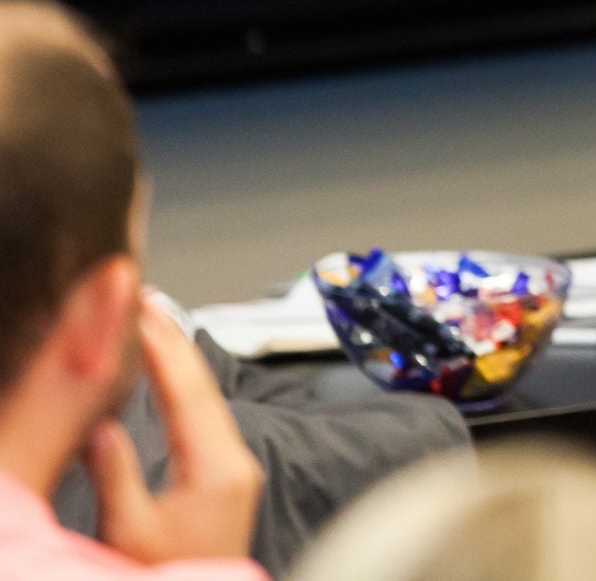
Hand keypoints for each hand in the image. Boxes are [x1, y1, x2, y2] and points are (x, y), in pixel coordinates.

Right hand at [87, 304, 262, 566]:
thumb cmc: (172, 572)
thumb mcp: (131, 530)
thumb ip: (117, 475)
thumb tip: (100, 426)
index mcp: (217, 468)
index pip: (187, 392)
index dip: (163, 348)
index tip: (142, 311)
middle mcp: (236, 461)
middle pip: (204, 387)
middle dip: (174, 341)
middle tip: (146, 301)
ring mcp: (236, 468)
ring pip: (207, 399)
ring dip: (179, 361)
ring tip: (152, 325)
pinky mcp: (229, 478)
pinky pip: (206, 416)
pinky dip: (184, 388)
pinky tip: (168, 377)